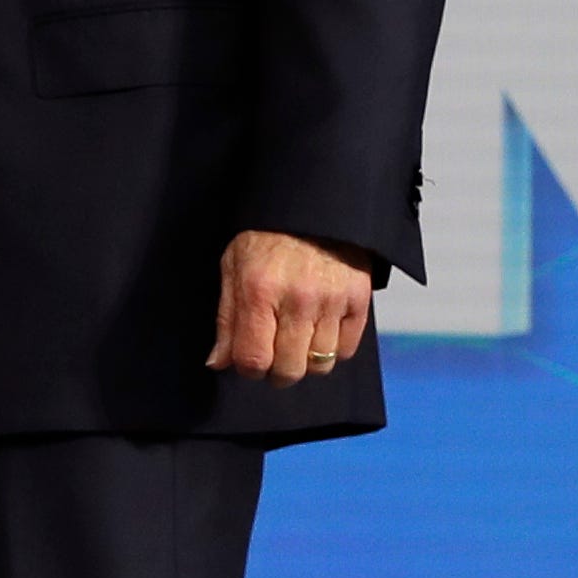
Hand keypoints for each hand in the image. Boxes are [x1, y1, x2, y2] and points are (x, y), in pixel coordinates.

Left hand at [206, 229, 373, 386]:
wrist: (314, 206)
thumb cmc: (266, 236)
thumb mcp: (233, 266)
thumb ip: (226, 318)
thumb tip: (218, 363)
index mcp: (259, 290)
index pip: (253, 359)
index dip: (248, 369)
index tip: (249, 361)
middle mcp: (297, 300)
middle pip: (289, 370)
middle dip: (276, 371)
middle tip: (273, 355)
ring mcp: (332, 301)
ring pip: (319, 365)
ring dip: (304, 361)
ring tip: (296, 339)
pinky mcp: (359, 300)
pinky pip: (346, 350)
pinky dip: (332, 349)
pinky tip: (319, 330)